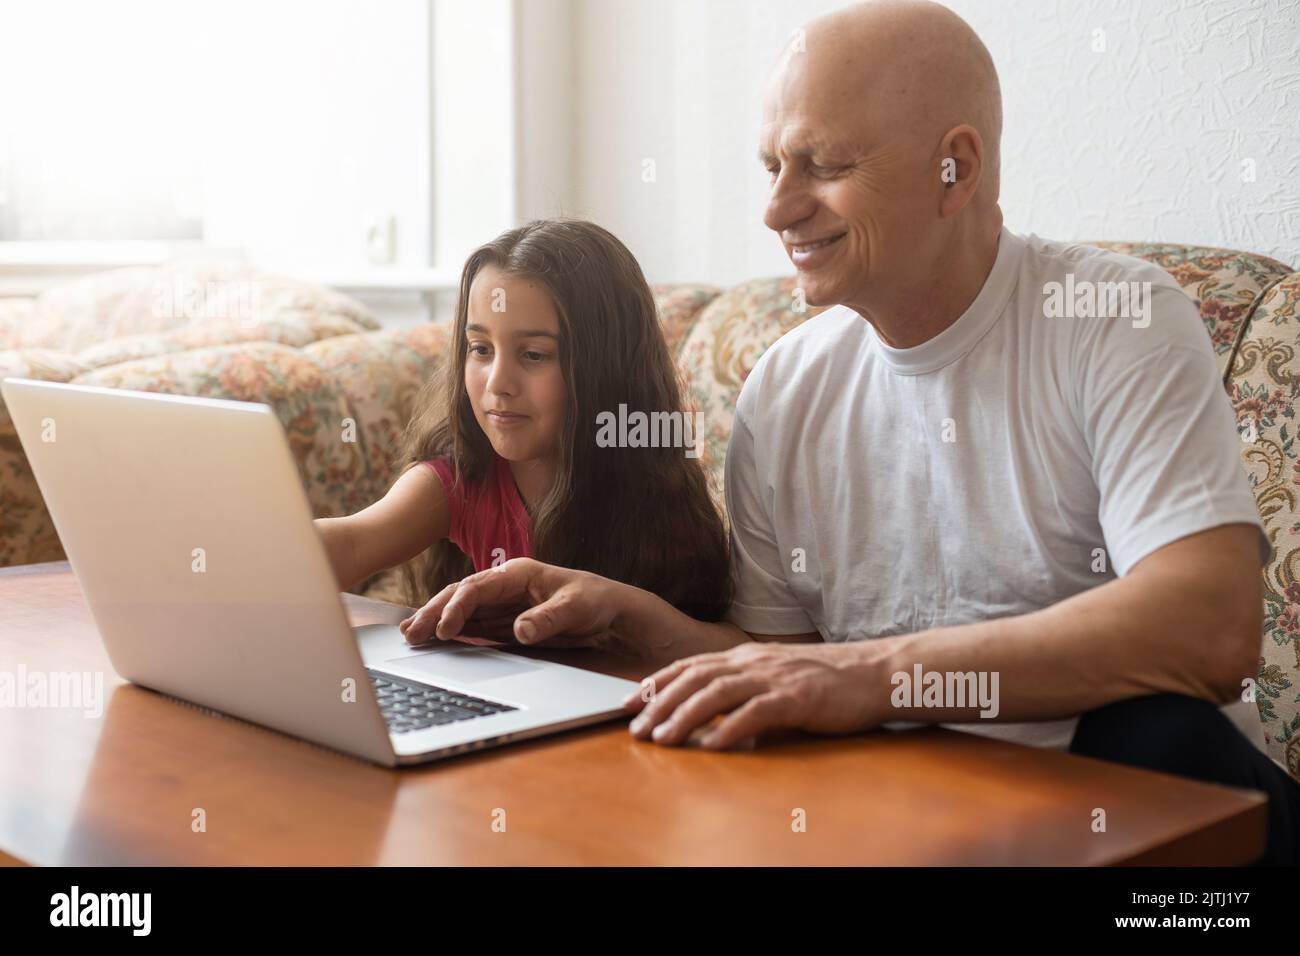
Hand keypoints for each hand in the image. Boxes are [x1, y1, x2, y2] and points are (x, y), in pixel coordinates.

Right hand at [399, 558, 622, 647]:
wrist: (610, 612)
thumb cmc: (595, 601)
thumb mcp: (575, 608)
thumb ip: (548, 619)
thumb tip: (520, 631)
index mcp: (517, 574)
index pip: (477, 588)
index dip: (457, 608)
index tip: (444, 629)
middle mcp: (504, 586)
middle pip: (460, 596)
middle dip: (434, 612)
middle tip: (412, 633)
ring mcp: (502, 604)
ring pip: (460, 610)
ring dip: (435, 621)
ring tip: (410, 635)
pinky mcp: (503, 622)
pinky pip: (471, 625)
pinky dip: (451, 632)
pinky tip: (433, 641)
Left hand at [621, 641, 881, 748]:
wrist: (873, 672)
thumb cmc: (826, 679)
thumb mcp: (776, 675)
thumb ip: (745, 688)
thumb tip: (711, 714)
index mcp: (746, 655)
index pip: (690, 665)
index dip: (656, 682)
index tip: (629, 702)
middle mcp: (753, 662)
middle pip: (694, 678)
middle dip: (659, 702)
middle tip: (635, 728)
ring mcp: (774, 678)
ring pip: (717, 693)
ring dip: (684, 716)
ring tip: (663, 739)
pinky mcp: (795, 698)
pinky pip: (755, 713)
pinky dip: (729, 729)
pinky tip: (711, 746)